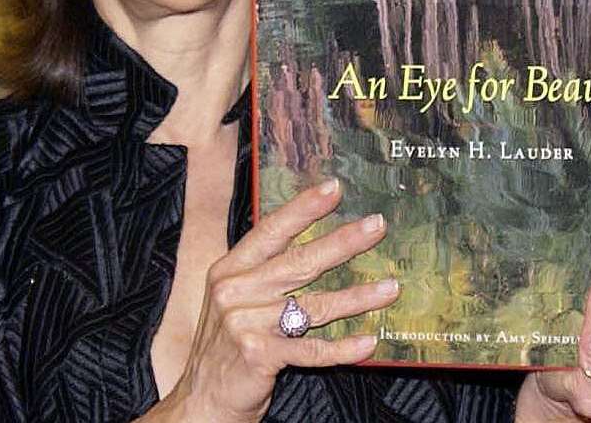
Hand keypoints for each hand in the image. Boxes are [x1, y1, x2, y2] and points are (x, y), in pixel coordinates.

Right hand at [156, 178, 397, 422]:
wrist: (200, 400)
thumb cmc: (227, 347)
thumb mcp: (235, 301)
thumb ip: (265, 274)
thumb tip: (318, 243)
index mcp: (230, 271)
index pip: (271, 231)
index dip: (303, 209)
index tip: (334, 188)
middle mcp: (235, 292)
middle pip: (299, 262)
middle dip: (343, 242)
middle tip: (377, 225)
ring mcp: (246, 325)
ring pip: (313, 306)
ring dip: (357, 298)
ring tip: (390, 288)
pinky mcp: (259, 356)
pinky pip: (311, 349)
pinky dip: (342, 348)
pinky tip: (368, 342)